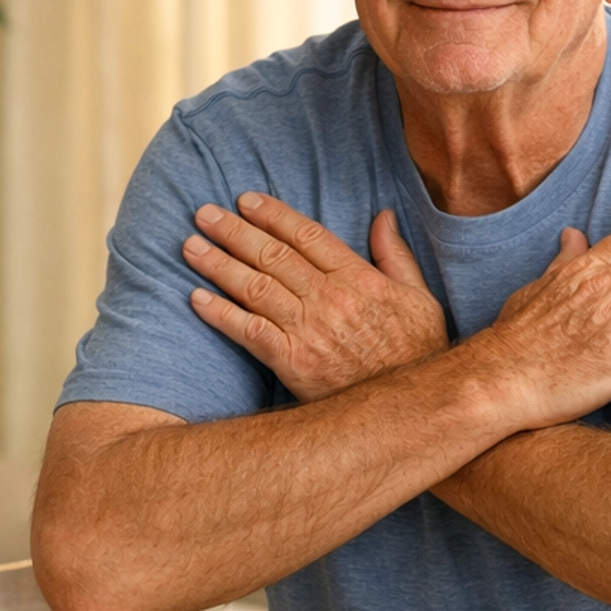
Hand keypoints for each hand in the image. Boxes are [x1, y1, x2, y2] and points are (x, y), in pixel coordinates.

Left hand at [183, 192, 447, 401]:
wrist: (410, 409)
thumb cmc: (417, 353)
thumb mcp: (419, 298)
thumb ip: (395, 255)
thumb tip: (382, 216)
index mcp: (358, 277)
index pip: (306, 234)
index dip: (272, 214)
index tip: (245, 200)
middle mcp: (329, 298)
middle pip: (272, 255)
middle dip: (233, 231)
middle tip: (204, 214)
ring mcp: (309, 330)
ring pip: (255, 287)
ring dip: (218, 265)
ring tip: (191, 247)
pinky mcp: (294, 362)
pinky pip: (250, 331)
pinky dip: (221, 314)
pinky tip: (197, 299)